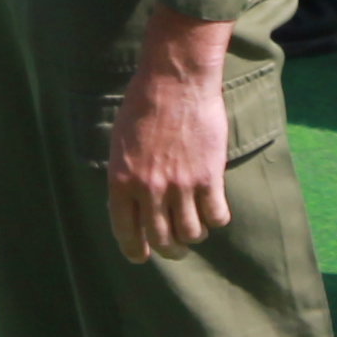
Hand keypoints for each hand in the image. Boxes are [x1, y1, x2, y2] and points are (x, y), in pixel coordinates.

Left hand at [107, 2, 235, 260]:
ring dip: (193, 237)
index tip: (142, 256)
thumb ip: (125, 176)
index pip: (126, 232)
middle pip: (161, 239)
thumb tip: (131, 205)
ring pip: (191, 233)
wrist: (175, 80)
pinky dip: (216, 219)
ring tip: (196, 229)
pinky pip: (216, 215)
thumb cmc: (143, 104)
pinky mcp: (208, 177)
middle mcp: (149, 189)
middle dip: (169, 250)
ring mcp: (180, 185)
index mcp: (121, 181)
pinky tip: (215, 210)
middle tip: (175, 248)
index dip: (135, 250)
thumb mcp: (120, 143)